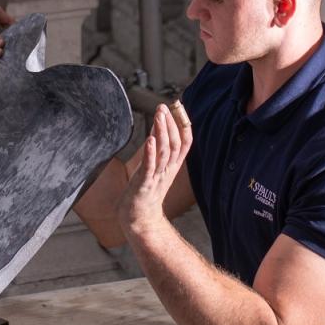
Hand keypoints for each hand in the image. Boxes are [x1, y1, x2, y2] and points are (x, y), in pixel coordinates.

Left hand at [117, 101, 191, 235]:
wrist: (139, 218)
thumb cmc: (145, 190)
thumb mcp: (155, 166)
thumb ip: (159, 148)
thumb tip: (159, 125)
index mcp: (172, 165)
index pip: (185, 141)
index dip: (183, 123)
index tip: (178, 105)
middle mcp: (168, 170)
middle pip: (176, 144)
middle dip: (171, 124)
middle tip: (165, 106)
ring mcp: (157, 177)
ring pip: (165, 152)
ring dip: (162, 132)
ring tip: (159, 116)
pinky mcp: (144, 185)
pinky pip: (150, 167)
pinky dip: (151, 153)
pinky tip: (149, 140)